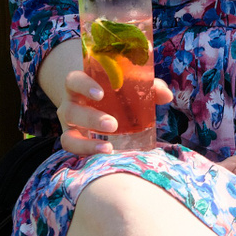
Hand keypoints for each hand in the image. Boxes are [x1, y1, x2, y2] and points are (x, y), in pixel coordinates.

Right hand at [58, 69, 173, 156]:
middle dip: (91, 119)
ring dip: (87, 143)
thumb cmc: (115, 92)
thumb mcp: (127, 86)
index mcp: (79, 86)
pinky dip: (86, 153)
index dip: (84, 86)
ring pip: (68, 136)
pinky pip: (73, 150)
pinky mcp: (73, 141)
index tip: (101, 93)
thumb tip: (167, 95)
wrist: (95, 103)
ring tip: (108, 147)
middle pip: (69, 111)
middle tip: (113, 124)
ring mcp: (69, 125)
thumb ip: (147, 87)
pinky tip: (105, 154)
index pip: (74, 81)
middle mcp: (70, 105)